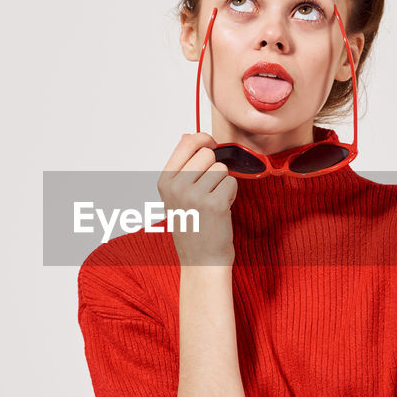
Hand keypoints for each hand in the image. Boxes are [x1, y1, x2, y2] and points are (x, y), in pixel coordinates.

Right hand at [157, 133, 236, 266]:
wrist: (201, 260)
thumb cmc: (192, 227)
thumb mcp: (177, 195)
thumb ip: (182, 166)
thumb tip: (189, 135)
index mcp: (164, 181)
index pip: (186, 143)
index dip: (203, 140)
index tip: (210, 144)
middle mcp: (176, 187)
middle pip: (207, 154)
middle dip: (214, 168)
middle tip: (209, 190)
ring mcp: (194, 195)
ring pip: (221, 169)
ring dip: (222, 184)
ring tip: (213, 204)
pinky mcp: (214, 204)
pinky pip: (231, 183)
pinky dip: (230, 195)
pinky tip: (220, 211)